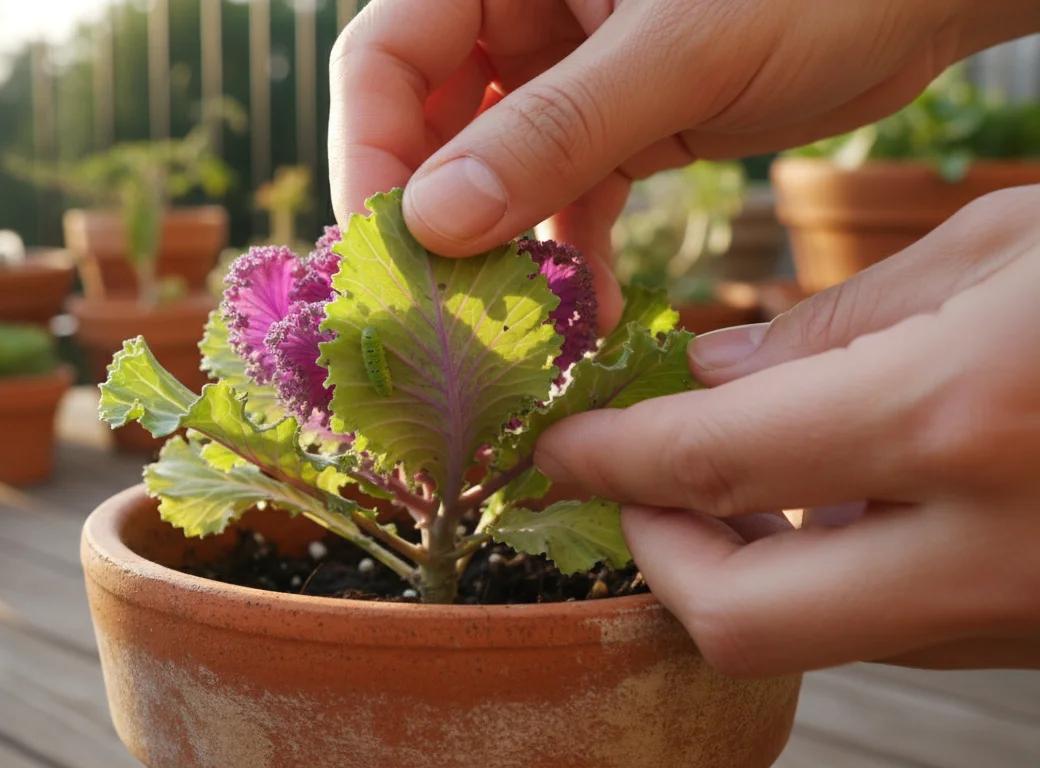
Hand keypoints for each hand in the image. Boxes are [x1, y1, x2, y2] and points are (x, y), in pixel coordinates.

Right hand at [329, 0, 1039, 326]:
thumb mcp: (680, 53)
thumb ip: (553, 132)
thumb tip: (431, 224)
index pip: (384, 58)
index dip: (369, 153)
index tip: (387, 250)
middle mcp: (521, 15)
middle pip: (426, 124)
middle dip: (436, 222)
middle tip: (445, 311)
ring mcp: (566, 74)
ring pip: (491, 174)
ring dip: (503, 253)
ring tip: (523, 328)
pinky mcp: (616, 124)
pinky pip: (562, 197)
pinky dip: (569, 254)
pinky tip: (591, 311)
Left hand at [534, 185, 1039, 676]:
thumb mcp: (1002, 249)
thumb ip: (838, 322)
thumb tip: (714, 376)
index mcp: (955, 416)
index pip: (710, 465)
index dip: (607, 458)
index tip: (556, 445)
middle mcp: (981, 550)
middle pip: (739, 618)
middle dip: (657, 555)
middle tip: (635, 488)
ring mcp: (1018, 614)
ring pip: (815, 639)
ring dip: (745, 573)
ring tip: (734, 487)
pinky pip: (892, 632)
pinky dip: (831, 582)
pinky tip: (839, 508)